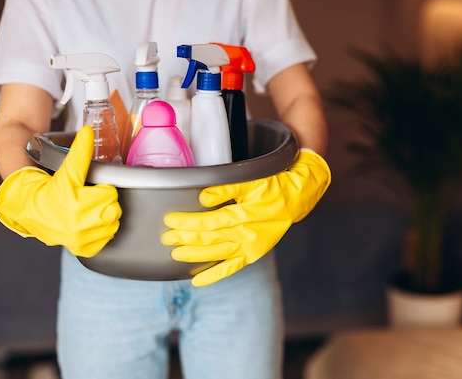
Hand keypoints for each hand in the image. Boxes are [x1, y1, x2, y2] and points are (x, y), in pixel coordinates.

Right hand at [0, 126, 121, 256]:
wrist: (31, 212)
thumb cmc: (50, 189)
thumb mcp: (65, 170)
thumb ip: (80, 151)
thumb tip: (88, 131)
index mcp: (75, 202)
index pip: (109, 192)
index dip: (104, 187)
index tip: (97, 187)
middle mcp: (77, 222)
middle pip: (113, 206)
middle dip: (106, 200)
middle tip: (92, 197)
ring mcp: (81, 237)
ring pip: (113, 221)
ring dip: (107, 214)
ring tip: (91, 209)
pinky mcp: (83, 248)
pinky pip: (107, 237)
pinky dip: (103, 230)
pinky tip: (91, 223)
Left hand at [161, 149, 330, 286]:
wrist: (296, 199)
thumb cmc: (272, 186)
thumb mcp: (251, 180)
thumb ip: (226, 188)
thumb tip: (203, 198)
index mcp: (247, 214)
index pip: (210, 221)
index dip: (188, 222)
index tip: (170, 220)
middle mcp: (248, 234)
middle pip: (210, 239)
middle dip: (185, 239)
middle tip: (165, 237)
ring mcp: (251, 247)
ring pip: (217, 254)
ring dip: (195, 255)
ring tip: (175, 254)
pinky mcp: (253, 255)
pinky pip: (232, 268)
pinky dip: (214, 275)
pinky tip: (196, 281)